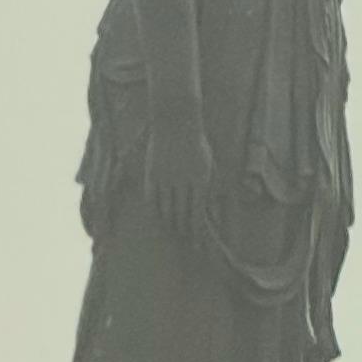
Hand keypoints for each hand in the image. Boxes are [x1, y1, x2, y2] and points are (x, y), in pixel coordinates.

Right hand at [146, 101, 214, 240]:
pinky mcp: (152, 173)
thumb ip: (209, 186)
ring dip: (170, 222)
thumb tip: (210, 210)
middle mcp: (183, 181)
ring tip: (173, 228)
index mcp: (201, 179)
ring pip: (166, 209)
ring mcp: (165, 178)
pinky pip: (151, 199)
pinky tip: (159, 216)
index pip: (198, 214)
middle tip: (185, 238)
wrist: (176, 120)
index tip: (197, 242)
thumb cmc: (196, 143)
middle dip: (184, 230)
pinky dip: (155, 210)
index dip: (197, 231)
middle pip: (182, 214)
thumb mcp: (209, 163)